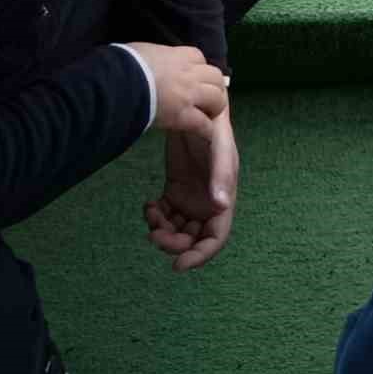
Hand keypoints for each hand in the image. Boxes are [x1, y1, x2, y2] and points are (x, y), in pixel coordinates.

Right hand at [124, 41, 228, 140]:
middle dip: (214, 88)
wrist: (116, 82)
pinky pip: (204, 124)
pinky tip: (202, 133)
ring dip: (214, 108)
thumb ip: (157, 57)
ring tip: (206, 116)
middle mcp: (190, 72)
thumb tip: (151, 61)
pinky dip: (205, 130)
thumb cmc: (124, 63)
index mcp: (180, 54)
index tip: (193, 78)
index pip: (200, 58)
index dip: (199, 70)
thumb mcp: (144, 51)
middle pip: (216, 78)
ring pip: (217, 99)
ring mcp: (189, 94)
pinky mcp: (183, 116)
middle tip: (206, 99)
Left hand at [144, 111, 237, 272]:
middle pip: (192, 239)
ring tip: (151, 214)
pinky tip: (149, 205)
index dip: (200, 255)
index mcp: (223, 199)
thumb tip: (221, 208)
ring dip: (162, 230)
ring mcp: (191, 198)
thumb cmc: (214, 127)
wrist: (195, 109)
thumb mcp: (221, 149)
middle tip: (155, 235)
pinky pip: (164, 214)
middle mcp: (208, 204)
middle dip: (174, 243)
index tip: (178, 264)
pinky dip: (155, 216)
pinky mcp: (175, 190)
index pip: (215, 238)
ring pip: (176, 229)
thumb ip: (222, 177)